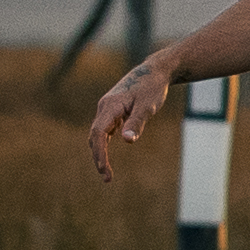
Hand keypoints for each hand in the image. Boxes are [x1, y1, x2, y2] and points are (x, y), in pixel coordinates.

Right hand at [84, 51, 182, 178]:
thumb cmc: (152, 87)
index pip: (98, 133)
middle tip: (107, 177)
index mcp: (110, 106)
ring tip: (107, 173)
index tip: (104, 169)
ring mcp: (107, 109)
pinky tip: (106, 157)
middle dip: (98, 157)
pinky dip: (104, 144)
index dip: (99, 152)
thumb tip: (127, 141)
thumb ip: (137, 122)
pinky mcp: (113, 111)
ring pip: (98, 134)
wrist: (154, 71)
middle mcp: (104, 107)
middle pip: (95, 136)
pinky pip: (104, 131)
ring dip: (100, 153)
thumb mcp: (148, 106)